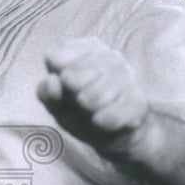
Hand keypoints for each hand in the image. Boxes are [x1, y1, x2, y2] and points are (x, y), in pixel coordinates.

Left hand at [37, 37, 158, 163]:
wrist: (114, 136)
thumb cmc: (80, 112)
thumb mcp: (56, 103)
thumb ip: (46, 91)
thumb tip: (53, 80)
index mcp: (86, 48)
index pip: (56, 57)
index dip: (56, 78)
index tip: (65, 87)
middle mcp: (110, 55)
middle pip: (72, 77)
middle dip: (70, 97)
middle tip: (81, 102)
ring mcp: (128, 76)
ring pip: (92, 97)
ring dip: (87, 111)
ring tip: (94, 111)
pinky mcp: (139, 100)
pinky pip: (109, 116)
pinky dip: (100, 123)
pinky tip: (104, 121)